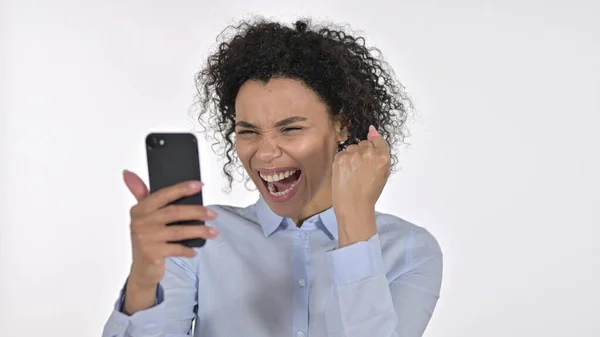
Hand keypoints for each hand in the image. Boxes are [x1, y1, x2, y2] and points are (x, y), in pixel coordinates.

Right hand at [123, 170, 218, 289]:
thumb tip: (128, 173)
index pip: (164, 194)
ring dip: (199, 231)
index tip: (199, 185)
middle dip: (197, 212)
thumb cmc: (147, 238)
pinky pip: (177, 249)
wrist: (142, 269)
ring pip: (179, 231)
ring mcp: (146, 238)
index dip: (182, 189)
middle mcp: (141, 222)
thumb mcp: (143, 216)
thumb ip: (141, 194)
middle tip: (213, 214)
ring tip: (213, 232)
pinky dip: (188, 249)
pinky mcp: (152, 253)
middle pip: (174, 212)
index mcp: (140, 209)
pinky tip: (195, 250)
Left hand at [332, 126, 390, 245]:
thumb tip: (373, 132)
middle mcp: (368, 153)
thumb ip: (381, 154)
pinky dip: (343, 161)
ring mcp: (353, 155)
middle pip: (364, 143)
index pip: (379, 140)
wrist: (353, 205)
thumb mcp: (383, 174)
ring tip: (353, 172)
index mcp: (383, 158)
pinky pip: (342, 153)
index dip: (374, 142)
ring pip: (352, 147)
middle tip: (361, 168)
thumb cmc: (369, 193)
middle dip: (363, 152)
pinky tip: (346, 173)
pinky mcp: (340, 158)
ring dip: (352, 156)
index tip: (371, 142)